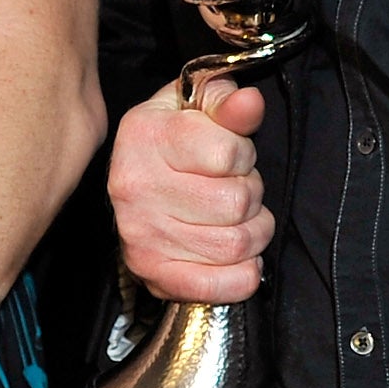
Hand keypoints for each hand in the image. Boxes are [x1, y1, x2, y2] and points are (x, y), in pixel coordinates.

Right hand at [109, 74, 272, 303]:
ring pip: (236, 243)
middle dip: (252, 195)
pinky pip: (216, 285)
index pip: (229, 154)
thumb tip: (250, 104)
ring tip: (237, 219)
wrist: (135, 176)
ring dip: (253, 232)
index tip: (233, 156)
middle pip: (236, 202)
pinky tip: (240, 258)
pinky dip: (242, 276)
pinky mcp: (150, 272)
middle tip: (236, 189)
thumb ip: (228, 102)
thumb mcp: (198, 105)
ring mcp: (140, 234)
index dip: (244, 155)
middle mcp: (135, 187)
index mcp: (146, 135)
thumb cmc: (175, 137)